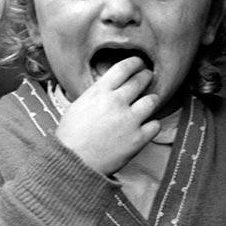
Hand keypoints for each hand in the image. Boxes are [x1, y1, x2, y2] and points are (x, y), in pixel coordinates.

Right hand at [55, 57, 161, 176]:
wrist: (72, 162)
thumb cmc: (70, 137)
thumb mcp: (78, 105)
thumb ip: (97, 94)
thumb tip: (108, 87)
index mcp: (99, 92)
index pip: (123, 68)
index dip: (135, 63)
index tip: (139, 63)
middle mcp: (116, 102)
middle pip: (141, 80)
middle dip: (147, 77)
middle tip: (148, 78)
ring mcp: (129, 120)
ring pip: (152, 100)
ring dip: (152, 100)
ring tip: (149, 102)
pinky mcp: (138, 138)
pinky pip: (155, 125)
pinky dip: (152, 124)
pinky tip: (147, 126)